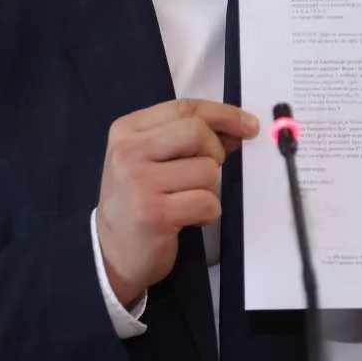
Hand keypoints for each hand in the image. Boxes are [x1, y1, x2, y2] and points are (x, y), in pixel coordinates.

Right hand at [95, 99, 259, 306]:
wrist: (113, 252)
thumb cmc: (138, 201)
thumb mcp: (152, 160)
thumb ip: (189, 140)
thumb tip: (238, 128)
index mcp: (126, 131)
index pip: (184, 108)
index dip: (223, 114)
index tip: (247, 124)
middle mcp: (128, 152)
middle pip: (197, 132)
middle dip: (215, 151)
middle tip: (207, 171)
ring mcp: (140, 183)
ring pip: (207, 170)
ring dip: (210, 188)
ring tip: (188, 200)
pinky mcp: (155, 214)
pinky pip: (207, 202)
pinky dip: (208, 213)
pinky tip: (189, 218)